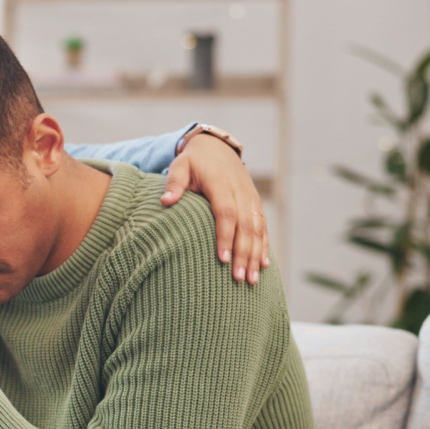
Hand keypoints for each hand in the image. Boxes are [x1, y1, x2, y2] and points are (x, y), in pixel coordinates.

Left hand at [162, 134, 268, 284]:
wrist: (216, 148)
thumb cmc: (193, 162)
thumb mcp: (180, 166)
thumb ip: (174, 183)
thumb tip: (166, 202)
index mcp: (221, 184)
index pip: (226, 212)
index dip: (225, 236)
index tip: (221, 259)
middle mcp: (240, 192)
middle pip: (246, 226)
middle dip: (244, 253)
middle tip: (239, 279)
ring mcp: (251, 198)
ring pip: (257, 229)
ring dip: (255, 255)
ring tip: (251, 280)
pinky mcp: (255, 204)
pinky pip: (262, 227)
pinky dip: (263, 246)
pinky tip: (263, 265)